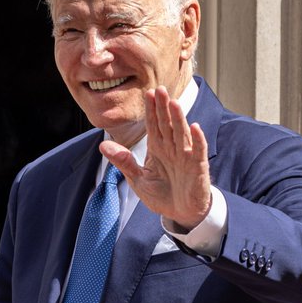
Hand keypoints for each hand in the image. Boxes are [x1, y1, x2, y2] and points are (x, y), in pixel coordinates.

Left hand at [99, 85, 210, 230]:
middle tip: (160, 89)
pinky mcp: (197, 168)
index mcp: (157, 149)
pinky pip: (198, 152)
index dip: (151, 110)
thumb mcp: (137, 179)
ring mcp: (186, 157)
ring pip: (181, 134)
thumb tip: (103, 145)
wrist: (180, 213)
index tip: (147, 93)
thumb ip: (124, 162)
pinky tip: (195, 127)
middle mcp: (172, 148)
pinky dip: (197, 140)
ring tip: (173, 103)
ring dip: (178, 119)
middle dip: (163, 107)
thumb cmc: (161, 194)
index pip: (154, 125)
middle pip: (167, 124)